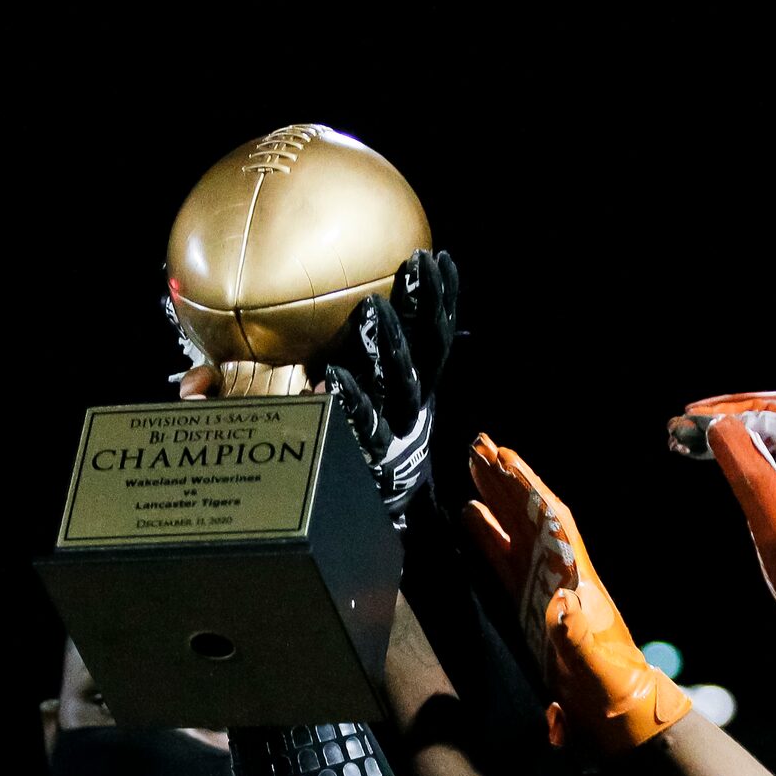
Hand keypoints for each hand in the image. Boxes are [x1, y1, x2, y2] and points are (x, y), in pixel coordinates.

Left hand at [321, 249, 457, 516]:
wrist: (377, 518)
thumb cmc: (368, 448)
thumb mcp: (380, 403)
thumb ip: (374, 365)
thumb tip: (361, 315)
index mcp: (419, 390)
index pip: (436, 337)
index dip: (443, 299)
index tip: (440, 258)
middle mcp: (414, 407)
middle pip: (426, 349)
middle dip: (423, 305)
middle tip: (414, 264)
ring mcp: (395, 431)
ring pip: (401, 381)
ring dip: (390, 341)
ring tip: (374, 304)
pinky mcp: (369, 457)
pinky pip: (361, 424)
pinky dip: (349, 398)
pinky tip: (332, 375)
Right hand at [461, 438, 690, 755]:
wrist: (621, 714)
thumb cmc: (612, 690)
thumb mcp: (595, 666)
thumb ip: (576, 638)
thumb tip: (558, 604)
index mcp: (577, 581)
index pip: (551, 523)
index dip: (528, 490)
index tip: (505, 459)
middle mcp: (561, 575)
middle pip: (532, 516)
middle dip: (508, 481)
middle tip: (479, 447)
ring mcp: (545, 587)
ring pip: (518, 531)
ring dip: (497, 498)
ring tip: (473, 468)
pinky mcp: (531, 606)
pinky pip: (506, 560)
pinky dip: (489, 535)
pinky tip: (471, 517)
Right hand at [668, 389, 775, 657]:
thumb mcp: (775, 521)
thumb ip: (747, 469)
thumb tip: (718, 425)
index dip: (732, 408)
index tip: (692, 417)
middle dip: (731, 418)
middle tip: (686, 424)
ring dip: (738, 436)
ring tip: (694, 440)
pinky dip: (751, 456)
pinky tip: (723, 460)